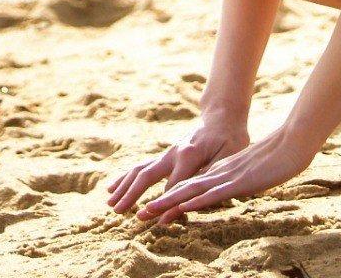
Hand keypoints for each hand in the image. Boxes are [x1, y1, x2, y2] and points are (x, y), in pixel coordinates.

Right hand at [105, 113, 250, 214]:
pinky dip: (126, 178)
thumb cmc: (230, 140)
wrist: (222, 118)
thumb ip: (210, 178)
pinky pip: (141, 167)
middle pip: (146, 176)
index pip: (173, 187)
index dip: (165, 206)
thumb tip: (193, 200)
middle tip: (117, 211)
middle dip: (131, 194)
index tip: (154, 222)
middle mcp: (173, 153)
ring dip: (124, 187)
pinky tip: (113, 187)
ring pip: (139, 170)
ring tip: (110, 203)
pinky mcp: (166, 156)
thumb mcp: (228, 159)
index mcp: (189, 155)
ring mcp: (167, 154)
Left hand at [136, 127, 317, 223]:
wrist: (291, 142)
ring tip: (148, 213)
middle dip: (159, 203)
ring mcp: (226, 176)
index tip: (149, 211)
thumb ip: (234, 184)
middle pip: (182, 189)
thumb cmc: (274, 160)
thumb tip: (222, 195)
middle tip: (137, 215)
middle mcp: (216, 172)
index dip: (168, 199)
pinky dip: (196, 201)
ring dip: (169, 203)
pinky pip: (214, 192)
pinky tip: (182, 208)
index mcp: (218, 171)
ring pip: (191, 191)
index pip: (188, 187)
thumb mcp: (248, 176)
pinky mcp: (239, 181)